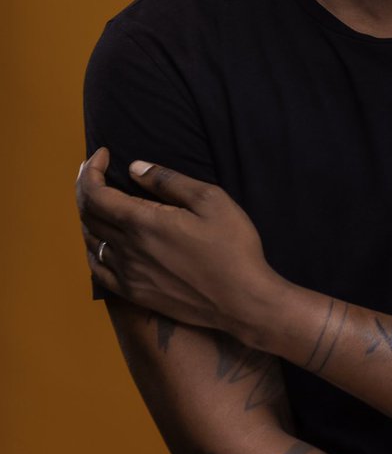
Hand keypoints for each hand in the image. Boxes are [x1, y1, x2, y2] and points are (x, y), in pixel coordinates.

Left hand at [76, 148, 277, 334]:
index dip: (91, 171)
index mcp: (143, 223)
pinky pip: (98, 270)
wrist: (242, 300)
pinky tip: (102, 240)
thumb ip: (169, 181)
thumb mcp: (211, 200)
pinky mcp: (135, 294)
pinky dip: (93, 248)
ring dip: (90, 216)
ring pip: (91, 240)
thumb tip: (134, 168)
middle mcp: (128, 250)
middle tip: (98, 170)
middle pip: (88, 214)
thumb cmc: (232, 246)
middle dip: (88, 186)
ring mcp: (128, 275)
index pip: (95, 194)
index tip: (102, 153)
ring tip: (103, 200)